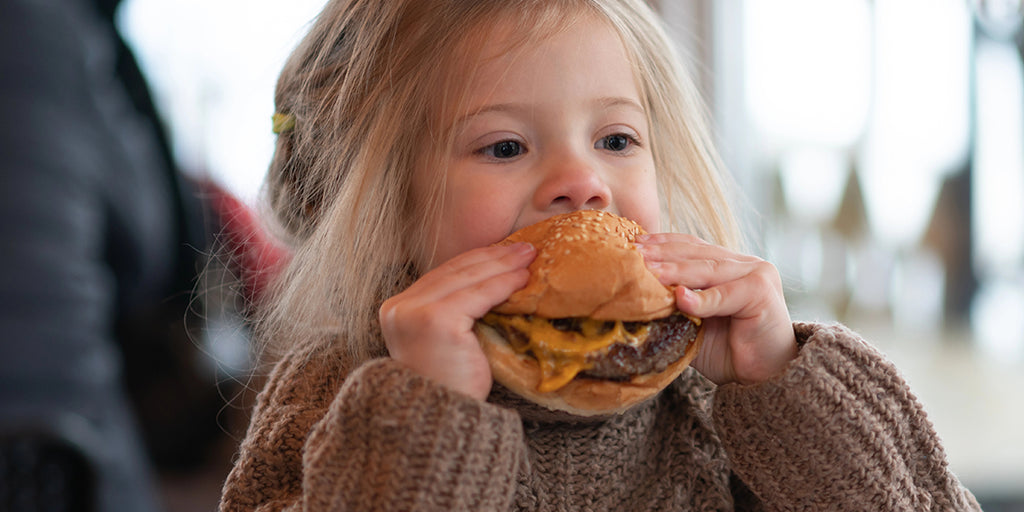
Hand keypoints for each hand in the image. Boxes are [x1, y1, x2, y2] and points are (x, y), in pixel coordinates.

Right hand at [379, 242, 535, 399]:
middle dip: (492, 256)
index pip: (442, 276)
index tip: (503, 252)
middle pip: (454, 271)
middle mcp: (400, 307)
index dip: (475, 261)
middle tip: (524, 248)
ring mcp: (416, 312)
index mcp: (397, 309)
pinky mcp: (437, 320)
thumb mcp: (446, 341)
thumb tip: (493, 280)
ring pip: (467, 278)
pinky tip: (522, 278)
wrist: (440, 422)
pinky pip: (478, 295)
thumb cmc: (449, 387)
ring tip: (529, 257)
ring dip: (502, 265)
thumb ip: (455, 312)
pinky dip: (503, 284)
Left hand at [636, 234, 796, 385]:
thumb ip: (673, 304)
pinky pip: (725, 295)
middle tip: (631, 255)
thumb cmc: (727, 351)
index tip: (630, 244)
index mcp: (727, 264)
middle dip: (661, 254)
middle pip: (696, 254)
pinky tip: (680, 298)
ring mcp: (756, 274)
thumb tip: (632, 294)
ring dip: (676, 272)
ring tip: (649, 273)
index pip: (689, 246)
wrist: (764, 379)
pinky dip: (702, 299)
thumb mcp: (693, 322)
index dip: (660, 243)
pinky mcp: (762, 293)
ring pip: (708, 270)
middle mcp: (743, 264)